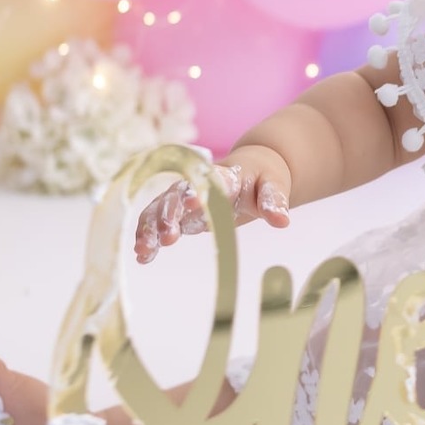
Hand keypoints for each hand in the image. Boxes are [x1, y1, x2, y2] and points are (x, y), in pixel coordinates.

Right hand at [134, 146, 291, 265]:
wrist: (251, 169)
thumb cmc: (263, 178)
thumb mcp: (275, 187)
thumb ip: (275, 202)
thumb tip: (282, 221)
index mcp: (225, 176)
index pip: (210, 183)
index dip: (199, 193)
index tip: (190, 205)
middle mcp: (198, 184)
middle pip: (176, 195)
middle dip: (169, 214)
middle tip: (168, 237)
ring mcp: (184, 196)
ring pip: (160, 208)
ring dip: (150, 228)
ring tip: (145, 251)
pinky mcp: (177, 210)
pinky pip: (156, 219)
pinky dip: (147, 234)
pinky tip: (142, 255)